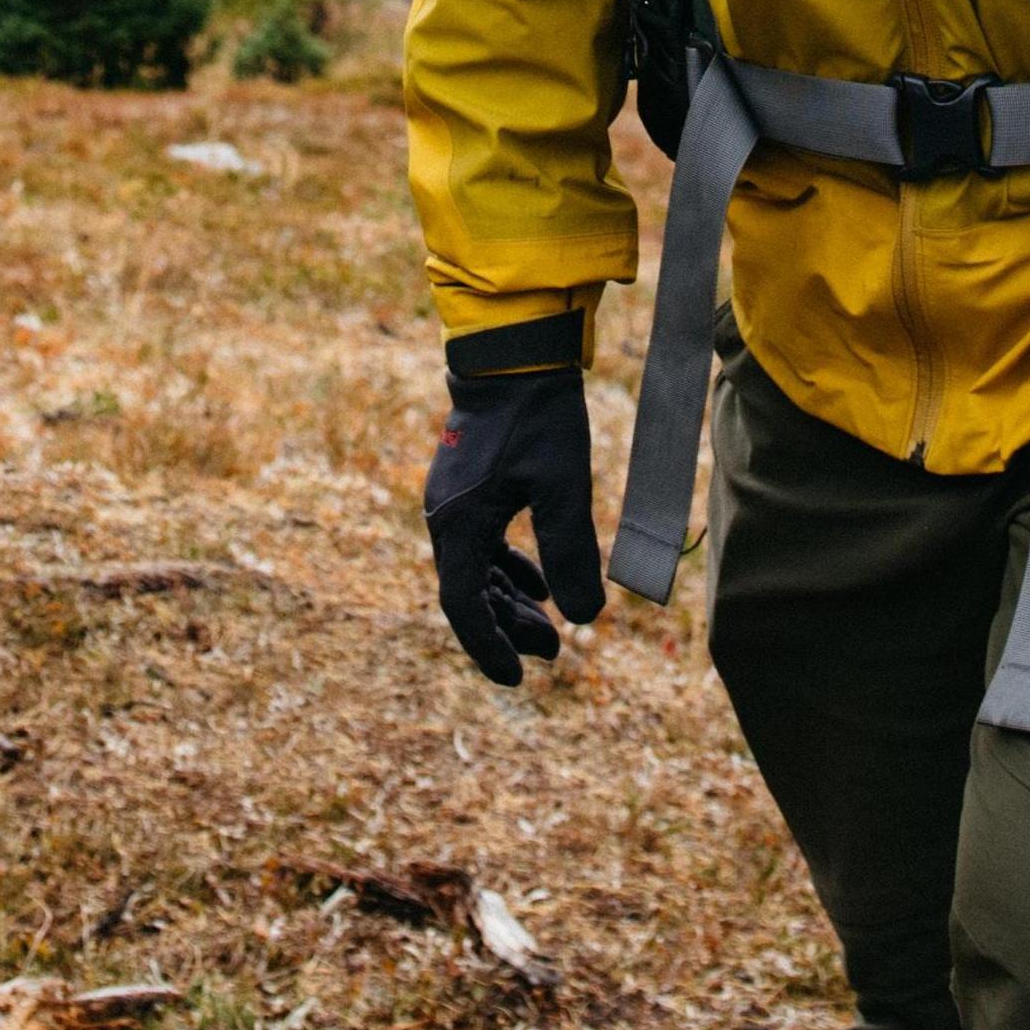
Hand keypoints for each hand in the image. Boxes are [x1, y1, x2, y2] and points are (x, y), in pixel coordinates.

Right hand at [421, 334, 604, 685]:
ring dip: (509, 600)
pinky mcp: (468, 480)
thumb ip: (571, 555)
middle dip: (507, 629)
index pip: (464, 608)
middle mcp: (445, 515)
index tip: (517, 679)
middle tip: (553, 652)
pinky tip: (538, 580)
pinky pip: (480, 541)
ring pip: (475, 568)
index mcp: (458, 524)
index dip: (490, 649)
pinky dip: (507, 567)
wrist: (514, 349)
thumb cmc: (538, 416)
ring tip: (549, 625)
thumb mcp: (563, 488)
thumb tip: (584, 619)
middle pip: (469, 593)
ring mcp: (453, 497)